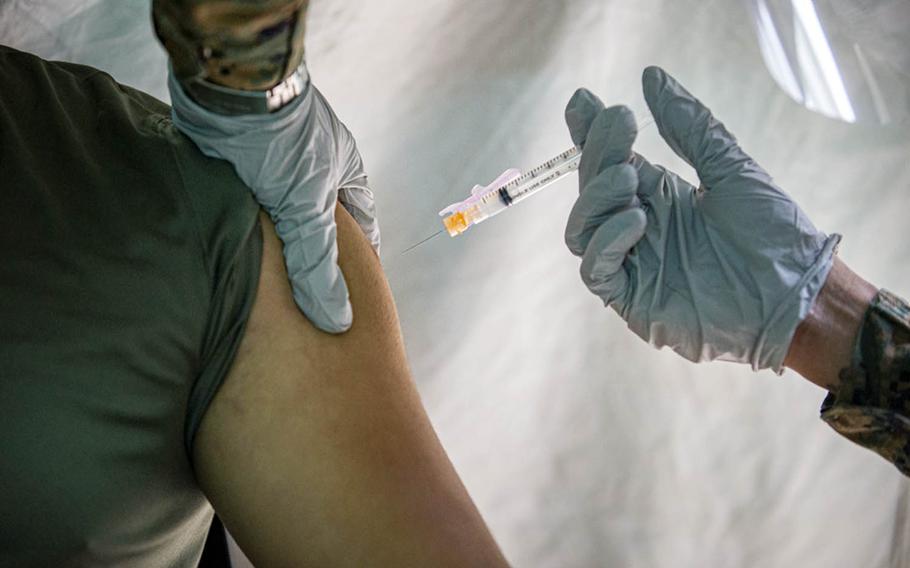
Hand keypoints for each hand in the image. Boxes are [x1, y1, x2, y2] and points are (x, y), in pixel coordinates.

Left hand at [168, 69, 378, 332]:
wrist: (227, 87)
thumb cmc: (283, 140)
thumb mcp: (308, 208)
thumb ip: (319, 265)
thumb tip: (338, 319)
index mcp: (345, 169)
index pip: (363, 223)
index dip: (360, 258)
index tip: (354, 292)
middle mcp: (313, 165)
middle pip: (320, 222)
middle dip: (313, 255)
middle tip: (307, 298)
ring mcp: (275, 161)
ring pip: (280, 214)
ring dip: (274, 243)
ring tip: (269, 286)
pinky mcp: (238, 161)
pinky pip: (247, 205)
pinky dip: (244, 228)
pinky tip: (236, 253)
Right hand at [564, 67, 839, 371]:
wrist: (795, 294)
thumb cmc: (771, 233)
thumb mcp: (729, 168)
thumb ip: (689, 127)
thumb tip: (651, 76)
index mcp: (657, 195)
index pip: (608, 161)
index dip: (590, 134)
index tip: (584, 102)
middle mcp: (636, 226)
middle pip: (591, 188)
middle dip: (598, 153)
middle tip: (620, 124)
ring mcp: (631, 263)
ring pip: (581, 228)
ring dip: (597, 196)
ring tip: (630, 178)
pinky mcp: (631, 298)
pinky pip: (595, 270)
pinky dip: (605, 241)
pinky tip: (635, 220)